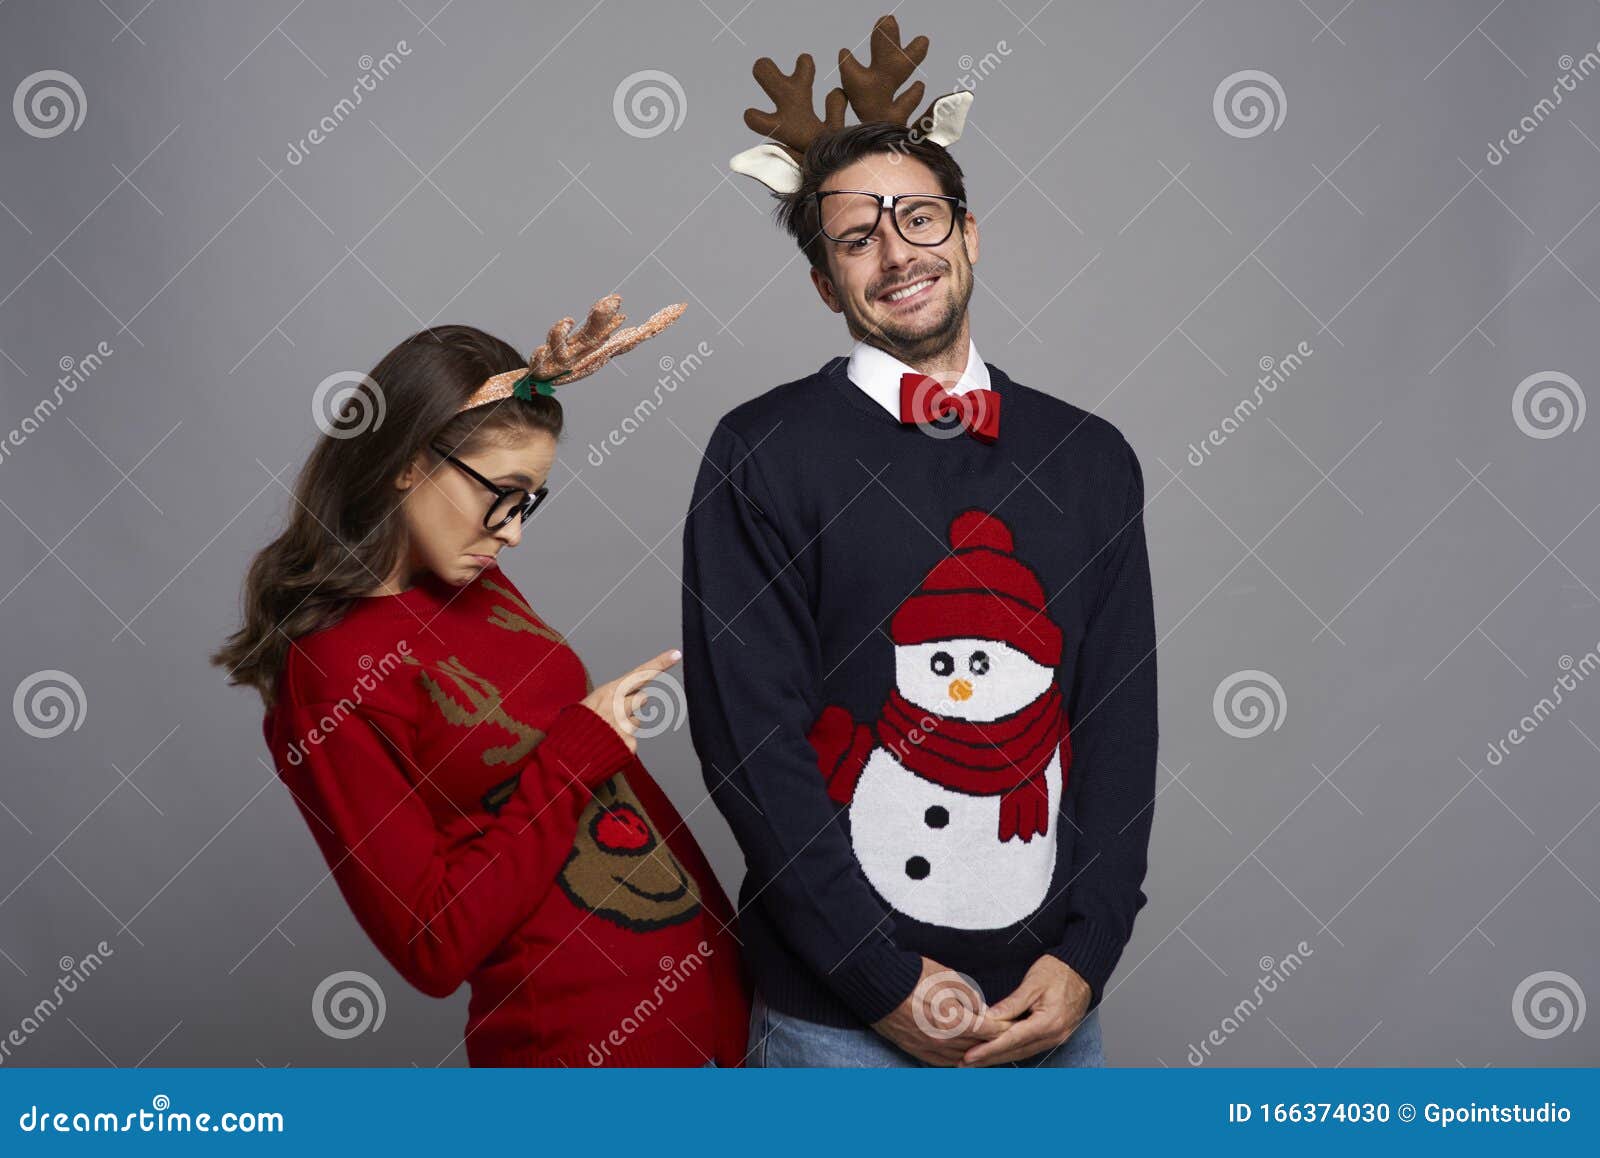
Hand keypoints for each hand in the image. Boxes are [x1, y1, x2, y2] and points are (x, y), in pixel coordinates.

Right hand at [580, 648, 681, 752]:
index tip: (676, 654)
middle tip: (617, 713)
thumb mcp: (588, 703)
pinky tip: (609, 744)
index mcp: (608, 692)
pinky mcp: (628, 743)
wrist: (565, 757)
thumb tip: (640, 698)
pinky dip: (623, 742)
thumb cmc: (575, 729)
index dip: (659, 663)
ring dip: (627, 724)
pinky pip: (633, 739)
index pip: (638, 674)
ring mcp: (624, 725)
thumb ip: (613, 697)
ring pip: (637, 720)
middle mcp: (618, 706)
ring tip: (607, 731)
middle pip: (643, 698)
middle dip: (635, 704)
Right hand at [871, 957, 1009, 1065]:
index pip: (989, 1030)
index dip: (1004, 1026)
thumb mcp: (949, 978)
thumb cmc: (914, 977)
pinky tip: (965, 1051)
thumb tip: (983, 1010)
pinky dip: (959, 1057)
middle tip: (1007, 1033)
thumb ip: (970, 997)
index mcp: (955, 1022)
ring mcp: (931, 1049)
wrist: (880, 987)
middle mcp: (945, 1041)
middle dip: (994, 1039)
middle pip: (979, 1046)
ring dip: (978, 1050)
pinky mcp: (919, 1051)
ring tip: (988, 1042)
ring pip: (964, 1057)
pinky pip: (946, 1061)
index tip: (1014, 1022)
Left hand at [961, 955, 1090, 1066]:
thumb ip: (1012, 1003)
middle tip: (965, 1064)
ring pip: (1022, 1052)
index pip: (1012, 1040)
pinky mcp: (1055, 1035)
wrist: (1083, 970)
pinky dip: (1011, 1050)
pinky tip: (997, 1051)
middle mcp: (1054, 1035)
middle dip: (990, 1058)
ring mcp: (1056, 1038)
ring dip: (999, 1057)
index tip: (970, 1056)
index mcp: (1048, 1022)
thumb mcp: (1033, 983)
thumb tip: (989, 1017)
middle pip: (1016, 1052)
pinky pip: (1029, 1047)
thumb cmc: (1058, 971)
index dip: (989, 1049)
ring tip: (976, 1061)